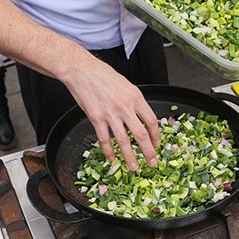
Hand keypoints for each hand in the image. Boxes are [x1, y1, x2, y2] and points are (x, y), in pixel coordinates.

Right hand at [61, 47, 160, 171]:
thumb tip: (142, 118)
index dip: (156, 136)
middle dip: (148, 152)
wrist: (82, 71)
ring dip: (130, 157)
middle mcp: (125, 107)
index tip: (157, 144)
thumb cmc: (104, 75)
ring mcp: (110, 114)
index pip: (151, 121)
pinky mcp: (96, 118)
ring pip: (124, 141)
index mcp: (136, 97)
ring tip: (134, 167)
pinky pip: (105, 139)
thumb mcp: (127, 85)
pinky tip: (112, 158)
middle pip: (141, 135)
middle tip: (152, 163)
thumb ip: (135, 102)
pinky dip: (109, 151)